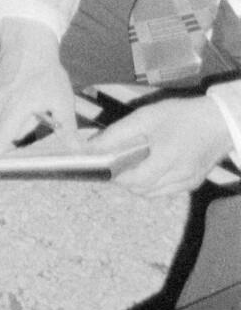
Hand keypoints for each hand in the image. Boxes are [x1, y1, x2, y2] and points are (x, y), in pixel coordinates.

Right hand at [0, 20, 81, 151]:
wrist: (27, 42)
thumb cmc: (47, 72)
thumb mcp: (63, 101)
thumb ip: (68, 129)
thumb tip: (79, 153)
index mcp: (14, 109)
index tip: (2, 169)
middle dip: (11, 143)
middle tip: (28, 141)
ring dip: (11, 124)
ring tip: (31, 109)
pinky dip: (5, 111)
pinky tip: (20, 98)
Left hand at [104, 91, 238, 195]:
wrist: (219, 121)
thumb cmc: (182, 116)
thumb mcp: (145, 118)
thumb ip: (116, 134)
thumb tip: (91, 147)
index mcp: (166, 160)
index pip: (132, 181)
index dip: (115, 175)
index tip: (105, 164)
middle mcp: (179, 176)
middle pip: (141, 190)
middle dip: (125, 179)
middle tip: (118, 162)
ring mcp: (188, 182)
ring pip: (153, 193)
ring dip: (139, 183)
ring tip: (135, 162)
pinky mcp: (194, 183)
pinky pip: (167, 190)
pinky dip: (155, 184)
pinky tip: (153, 166)